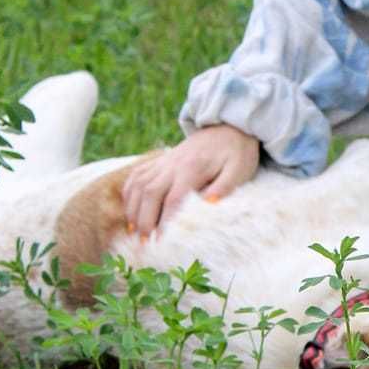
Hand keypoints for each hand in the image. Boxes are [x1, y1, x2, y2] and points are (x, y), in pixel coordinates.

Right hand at [121, 124, 259, 235]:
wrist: (229, 126)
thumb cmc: (237, 153)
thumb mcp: (239, 169)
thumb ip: (224, 187)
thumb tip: (208, 205)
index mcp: (193, 168)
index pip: (173, 199)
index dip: (165, 221)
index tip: (161, 241)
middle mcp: (173, 164)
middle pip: (150, 192)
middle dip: (144, 219)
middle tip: (143, 242)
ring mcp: (164, 161)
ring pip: (139, 184)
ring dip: (133, 208)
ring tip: (133, 231)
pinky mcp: (160, 160)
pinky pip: (137, 175)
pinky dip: (129, 193)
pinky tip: (130, 209)